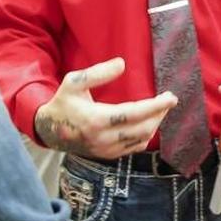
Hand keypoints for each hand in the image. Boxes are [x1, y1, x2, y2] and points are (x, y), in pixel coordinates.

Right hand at [34, 57, 177, 158]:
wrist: (50, 130)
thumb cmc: (63, 103)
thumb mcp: (74, 82)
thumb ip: (98, 73)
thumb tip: (122, 64)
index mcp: (96, 120)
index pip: (135, 114)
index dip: (156, 106)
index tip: (171, 97)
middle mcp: (104, 138)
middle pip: (144, 129)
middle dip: (160, 114)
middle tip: (168, 101)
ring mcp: (107, 150)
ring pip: (142, 140)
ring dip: (155, 124)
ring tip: (160, 110)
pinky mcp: (108, 155)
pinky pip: (134, 148)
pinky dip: (146, 135)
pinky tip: (149, 123)